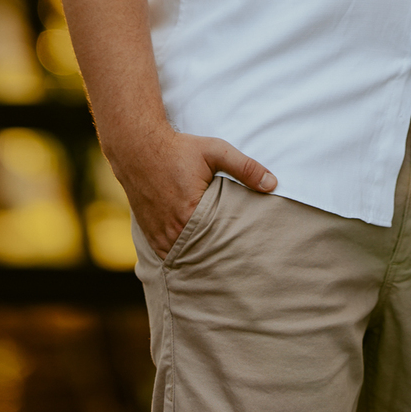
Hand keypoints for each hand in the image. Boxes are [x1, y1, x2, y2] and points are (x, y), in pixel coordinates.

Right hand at [110, 126, 276, 257]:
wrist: (138, 149)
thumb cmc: (179, 149)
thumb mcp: (216, 151)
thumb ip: (245, 167)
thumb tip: (273, 183)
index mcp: (189, 214)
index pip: (218, 242)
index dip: (233, 246)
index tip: (247, 249)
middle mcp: (171, 230)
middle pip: (201, 253)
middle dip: (217, 256)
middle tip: (237, 262)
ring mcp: (157, 235)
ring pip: (183, 257)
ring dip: (198, 257)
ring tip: (218, 261)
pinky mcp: (149, 235)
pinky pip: (167, 255)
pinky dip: (181, 254)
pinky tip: (196, 253)